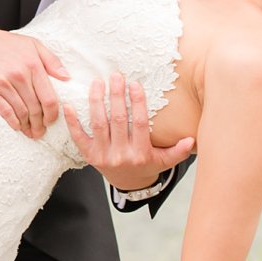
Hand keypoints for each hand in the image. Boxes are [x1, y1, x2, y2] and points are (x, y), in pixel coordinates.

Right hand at [0, 25, 69, 138]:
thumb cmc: (5, 43)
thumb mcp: (32, 44)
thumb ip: (52, 60)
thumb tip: (67, 77)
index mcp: (33, 65)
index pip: (49, 98)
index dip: (52, 115)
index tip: (51, 121)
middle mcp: (19, 75)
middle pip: (35, 109)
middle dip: (40, 124)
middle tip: (40, 131)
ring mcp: (2, 83)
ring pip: (21, 112)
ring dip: (27, 126)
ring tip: (30, 132)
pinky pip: (5, 112)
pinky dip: (13, 122)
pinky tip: (17, 126)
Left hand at [61, 72, 194, 192]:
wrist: (127, 185)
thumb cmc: (146, 166)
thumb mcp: (165, 161)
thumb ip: (178, 151)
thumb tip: (192, 140)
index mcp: (140, 153)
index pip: (138, 123)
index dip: (137, 102)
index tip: (135, 84)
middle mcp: (120, 155)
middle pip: (117, 120)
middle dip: (115, 96)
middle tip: (115, 76)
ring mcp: (102, 155)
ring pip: (98, 124)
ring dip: (96, 101)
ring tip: (97, 82)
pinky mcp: (89, 155)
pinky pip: (78, 137)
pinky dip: (72, 121)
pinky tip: (69, 105)